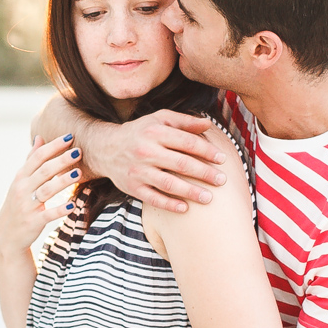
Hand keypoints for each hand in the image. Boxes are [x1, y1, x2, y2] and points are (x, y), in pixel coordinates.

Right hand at [0, 134, 81, 254]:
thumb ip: (31, 160)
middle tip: (78, 151)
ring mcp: (27, 206)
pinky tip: (72, 205)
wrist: (7, 235)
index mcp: (21, 177)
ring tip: (79, 172)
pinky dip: (60, 210)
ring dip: (63, 181)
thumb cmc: (18, 203)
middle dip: (61, 160)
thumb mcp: (21, 181)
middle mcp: (22, 189)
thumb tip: (39, 137)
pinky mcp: (33, 222)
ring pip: (47, 190)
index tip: (69, 137)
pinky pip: (48, 214)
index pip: (38, 157)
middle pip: (44, 171)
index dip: (53, 146)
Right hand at [90, 110, 227, 212]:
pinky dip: (170, 204)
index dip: (207, 151)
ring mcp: (138, 170)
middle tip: (222, 180)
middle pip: (181, 164)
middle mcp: (145, 150)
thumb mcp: (158, 119)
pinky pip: (153, 198)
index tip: (222, 159)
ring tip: (209, 198)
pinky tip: (185, 208)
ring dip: (191, 192)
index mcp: (154, 131)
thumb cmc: (139, 132)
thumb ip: (183, 121)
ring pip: (169, 183)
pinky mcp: (132, 187)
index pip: (186, 142)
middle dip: (204, 173)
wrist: (105, 148)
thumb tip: (209, 124)